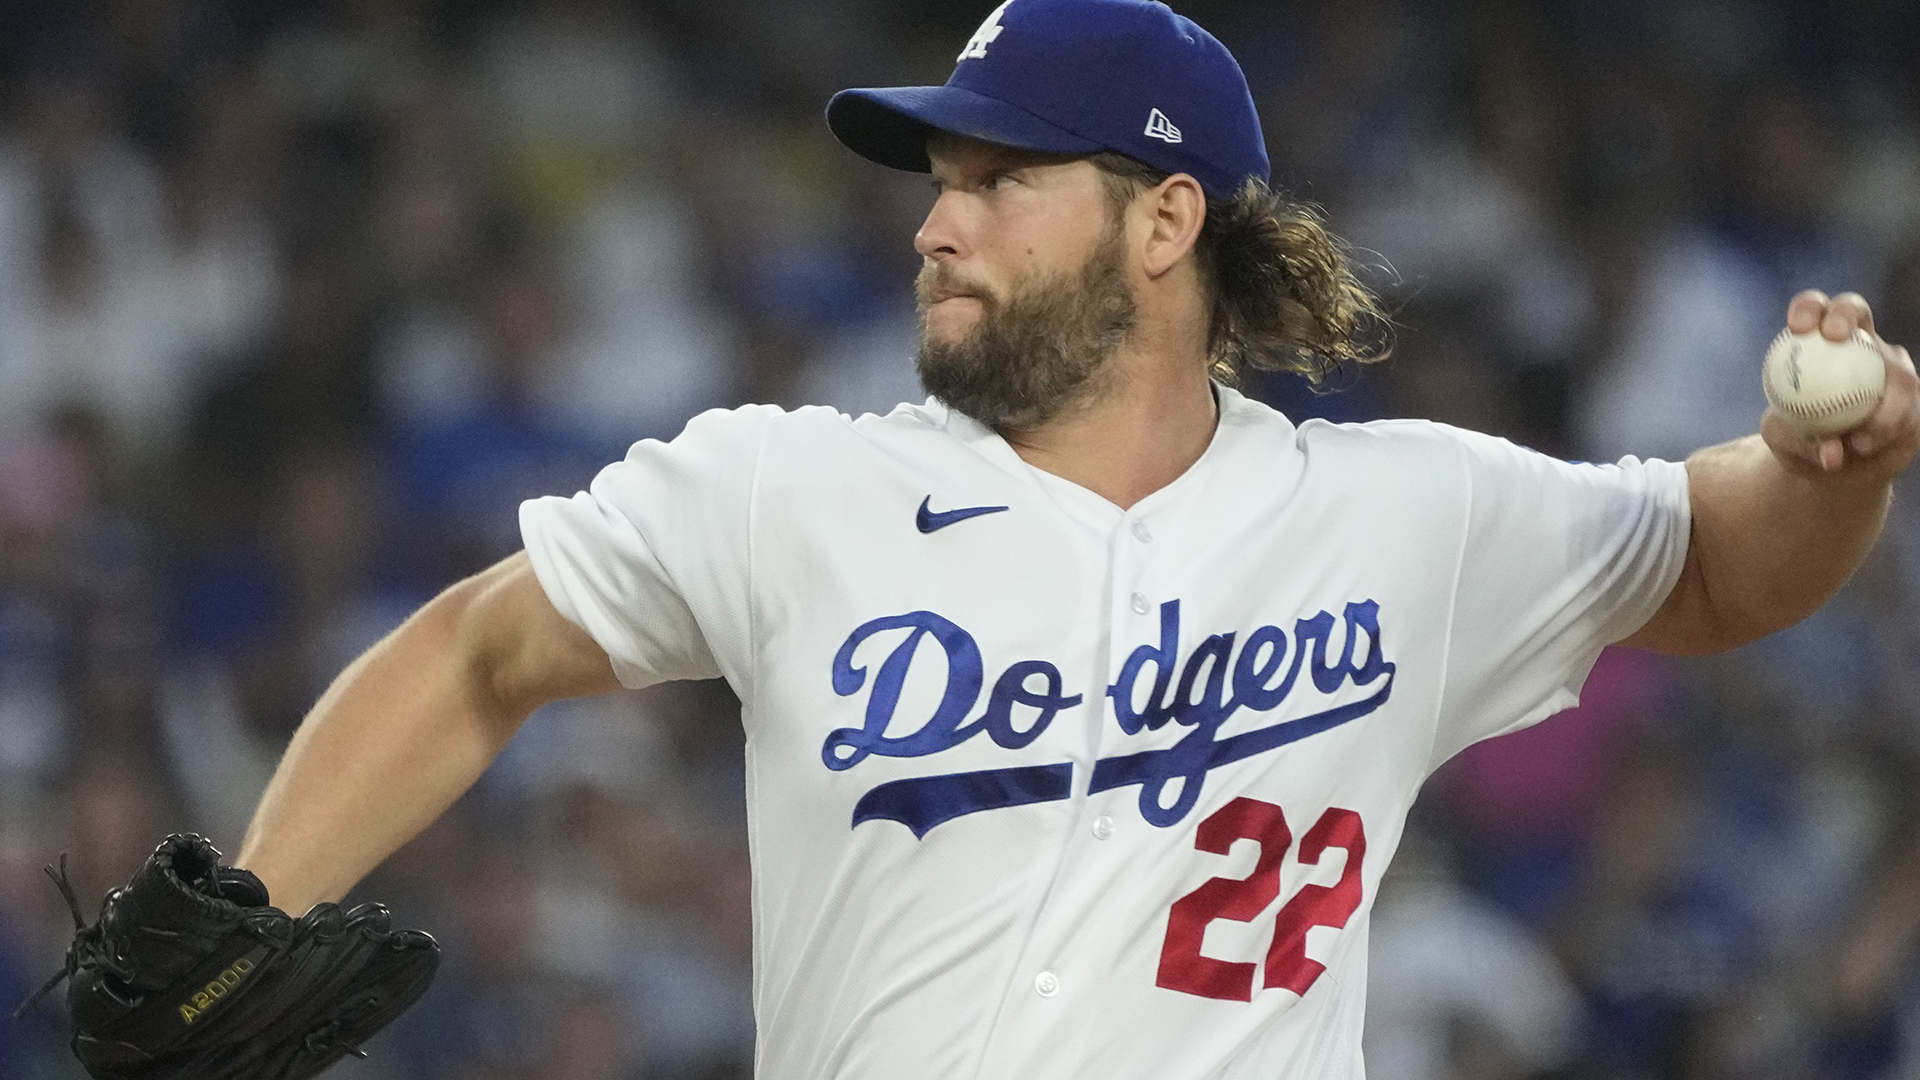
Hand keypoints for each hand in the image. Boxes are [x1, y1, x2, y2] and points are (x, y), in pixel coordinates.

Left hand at [1760, 290, 1919, 478]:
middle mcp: (1861, 347)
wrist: (1829, 466)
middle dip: (1845, 314)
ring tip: (1857, 442)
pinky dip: (1889, 430)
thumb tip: (1831, 451)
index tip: (1798, 328)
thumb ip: (1799, 438)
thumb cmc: (1799, 442)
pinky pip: (1910, 412)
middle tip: (1835, 336)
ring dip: (1881, 408)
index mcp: (1821, 344)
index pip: (1815, 310)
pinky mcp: (1916, 401)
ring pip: (1898, 374)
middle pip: (1857, 311)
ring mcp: (1894, 370)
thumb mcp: (1784, 440)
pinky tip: (1867, 447)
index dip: (1809, 308)